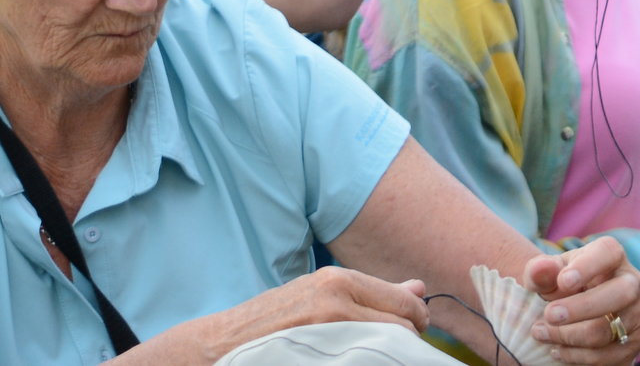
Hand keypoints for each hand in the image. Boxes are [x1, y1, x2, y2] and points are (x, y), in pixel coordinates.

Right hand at [196, 267, 428, 354]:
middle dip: (406, 342)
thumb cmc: (275, 319)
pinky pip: (362, 362)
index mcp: (339, 281)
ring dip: (389, 354)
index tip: (413, 332)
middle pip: (401, 329)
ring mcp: (327, 335)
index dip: (416, 321)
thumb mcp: (321, 294)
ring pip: (386, 349)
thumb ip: (373, 292)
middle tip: (393, 350)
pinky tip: (355, 361)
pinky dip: (368, 362)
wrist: (220, 347)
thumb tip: (419, 287)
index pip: (405, 304)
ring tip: (373, 354)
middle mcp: (336, 303)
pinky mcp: (319, 359)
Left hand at [524, 239, 639, 365]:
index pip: (608, 253)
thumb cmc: (562, 288)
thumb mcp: (548, 277)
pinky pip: (605, 356)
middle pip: (620, 294)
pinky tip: (559, 348)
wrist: (578, 317)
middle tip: (549, 315)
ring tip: (542, 333)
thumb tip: (541, 269)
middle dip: (582, 308)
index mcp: (612, 256)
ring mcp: (638, 312)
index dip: (588, 266)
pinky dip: (576, 356)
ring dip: (568, 336)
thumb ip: (540, 272)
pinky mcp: (635, 341)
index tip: (563, 281)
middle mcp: (633, 281)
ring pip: (606, 331)